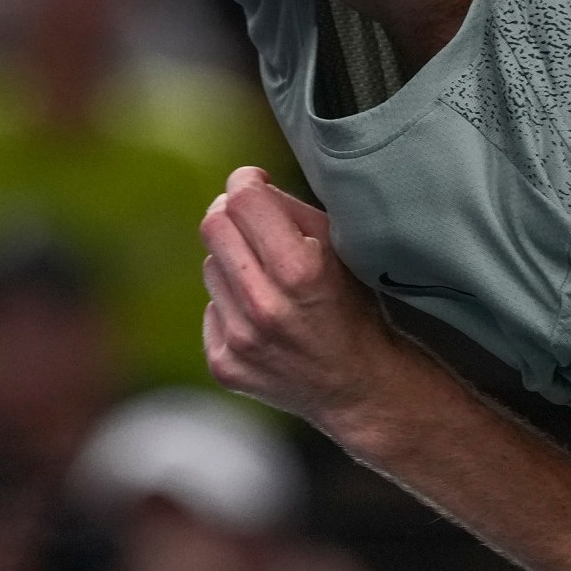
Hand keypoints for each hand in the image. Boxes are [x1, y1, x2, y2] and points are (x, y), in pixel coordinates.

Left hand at [200, 166, 406, 429]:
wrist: (360, 388)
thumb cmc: (352, 308)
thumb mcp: (339, 249)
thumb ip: (290, 211)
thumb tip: (243, 185)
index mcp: (300, 270)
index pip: (242, 200)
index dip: (246, 182)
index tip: (255, 183)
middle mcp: (265, 307)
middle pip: (213, 226)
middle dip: (230, 214)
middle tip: (250, 222)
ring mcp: (240, 340)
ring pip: (210, 267)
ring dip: (233, 265)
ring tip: (270, 285)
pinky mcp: (224, 365)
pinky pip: (211, 309)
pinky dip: (231, 307)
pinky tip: (264, 322)